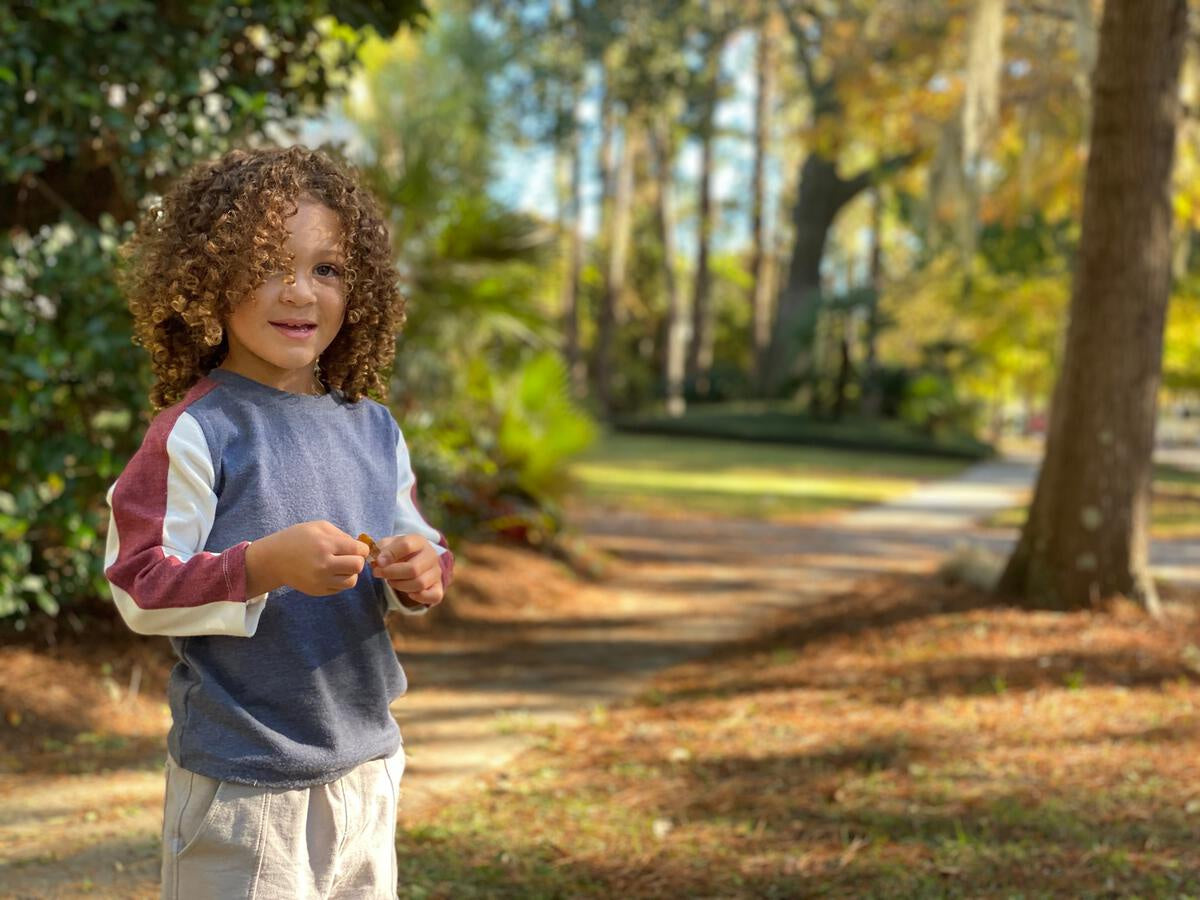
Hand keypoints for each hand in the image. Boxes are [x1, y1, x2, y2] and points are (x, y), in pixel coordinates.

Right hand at [245, 521, 368, 596]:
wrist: (273, 559)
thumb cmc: (296, 538)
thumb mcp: (318, 527)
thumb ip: (341, 534)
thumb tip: (359, 546)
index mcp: (326, 545)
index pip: (358, 550)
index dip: (361, 548)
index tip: (356, 547)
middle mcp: (325, 565)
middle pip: (358, 567)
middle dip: (358, 560)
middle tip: (350, 557)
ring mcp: (321, 581)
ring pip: (351, 581)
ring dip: (351, 573)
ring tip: (341, 566)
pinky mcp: (318, 591)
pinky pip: (340, 589)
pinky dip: (341, 581)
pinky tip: (332, 573)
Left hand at [370, 534, 444, 607]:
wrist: (414, 559)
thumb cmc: (398, 552)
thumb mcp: (389, 545)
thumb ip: (382, 550)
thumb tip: (379, 561)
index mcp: (419, 541)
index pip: (406, 546)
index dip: (389, 555)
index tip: (378, 562)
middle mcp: (431, 555)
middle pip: (413, 569)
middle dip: (391, 574)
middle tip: (378, 573)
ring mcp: (436, 572)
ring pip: (420, 584)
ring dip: (400, 585)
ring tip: (390, 581)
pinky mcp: (439, 587)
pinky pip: (434, 596)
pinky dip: (420, 597)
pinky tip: (409, 593)